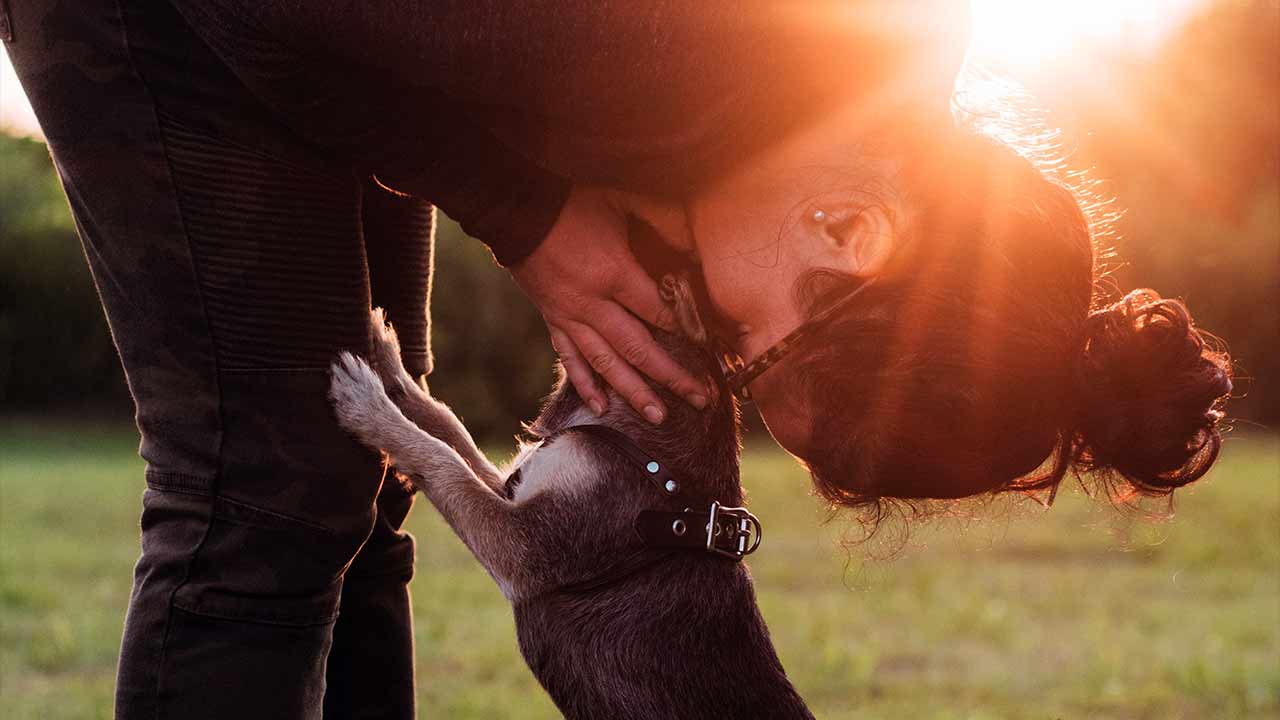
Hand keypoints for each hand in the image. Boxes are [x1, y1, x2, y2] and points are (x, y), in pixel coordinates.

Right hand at [511, 186, 707, 423]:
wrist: (516, 210)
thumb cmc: (573, 201)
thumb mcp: (622, 201)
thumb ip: (661, 221)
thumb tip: (696, 245)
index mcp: (614, 274)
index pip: (660, 313)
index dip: (690, 332)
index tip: (713, 351)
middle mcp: (592, 304)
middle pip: (640, 349)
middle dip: (673, 377)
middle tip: (701, 399)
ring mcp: (570, 316)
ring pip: (607, 364)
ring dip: (634, 393)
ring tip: (659, 417)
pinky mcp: (553, 320)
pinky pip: (570, 359)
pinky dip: (586, 384)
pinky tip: (602, 407)